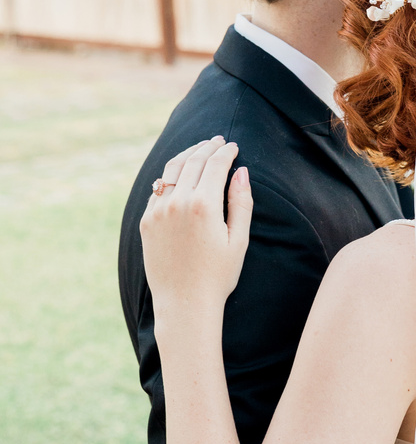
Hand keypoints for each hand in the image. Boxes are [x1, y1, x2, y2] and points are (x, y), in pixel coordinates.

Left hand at [140, 137, 252, 314]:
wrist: (184, 302)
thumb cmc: (218, 276)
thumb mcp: (238, 240)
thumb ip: (241, 203)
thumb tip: (242, 172)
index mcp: (204, 205)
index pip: (215, 165)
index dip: (226, 152)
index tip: (233, 146)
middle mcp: (177, 202)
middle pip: (192, 162)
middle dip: (207, 148)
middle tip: (217, 140)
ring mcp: (157, 211)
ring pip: (171, 171)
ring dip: (186, 156)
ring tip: (198, 150)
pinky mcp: (146, 221)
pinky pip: (158, 190)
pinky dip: (170, 177)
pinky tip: (179, 175)